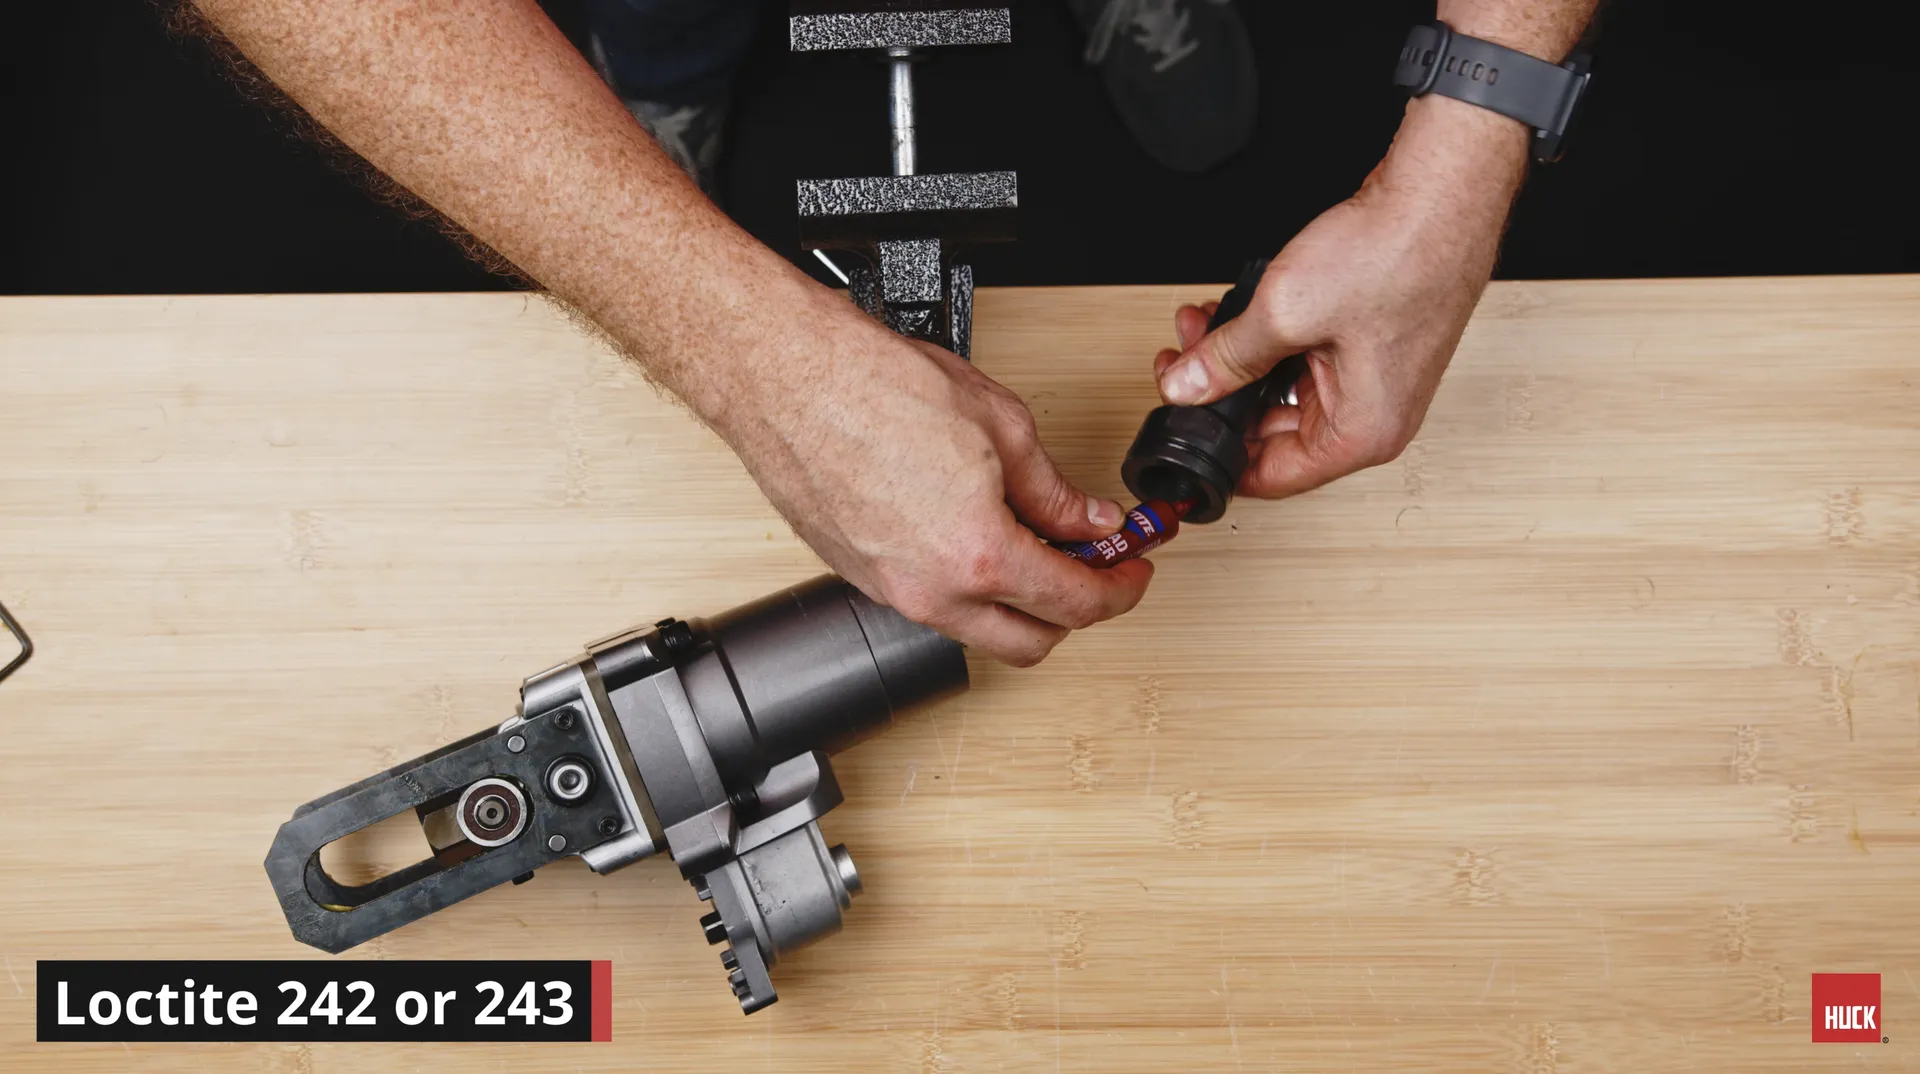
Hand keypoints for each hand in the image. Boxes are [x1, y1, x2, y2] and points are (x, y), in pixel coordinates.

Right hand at [722, 299, 1153, 666]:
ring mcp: (890, 592)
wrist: (786, 377)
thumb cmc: (872, 385)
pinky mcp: (858, 578)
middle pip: (1030, 643)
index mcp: (979, 553)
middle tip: (1094, 567)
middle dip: (1074, 612)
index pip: (1075, 603)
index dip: (1119, 589)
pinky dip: (967, 587)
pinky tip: (976, 537)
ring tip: (1035, 546)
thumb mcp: (1000, 425)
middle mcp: (932, 590)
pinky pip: (931, 605)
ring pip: (976, 630)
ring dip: (1017, 603)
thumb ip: (1054, 490)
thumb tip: (1088, 520)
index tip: (1130, 571)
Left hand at [1153, 99, 1527, 498]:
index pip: (1273, 477)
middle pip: (1274, 434)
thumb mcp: (1285, 313)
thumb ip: (1226, 359)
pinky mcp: (1370, 348)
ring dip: (1238, 362)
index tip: (1182, 437)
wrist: (1441, 194)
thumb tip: (1185, 388)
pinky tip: (1237, 313)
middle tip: (1180, 364)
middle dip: (1218, 395)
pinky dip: (1269, 341)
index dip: (1218, 459)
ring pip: (1283, 392)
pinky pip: (1304, 363)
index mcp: (1362, 434)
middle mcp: (1375, 418)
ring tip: (1201, 328)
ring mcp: (1375, 383)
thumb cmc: (1394, 255)